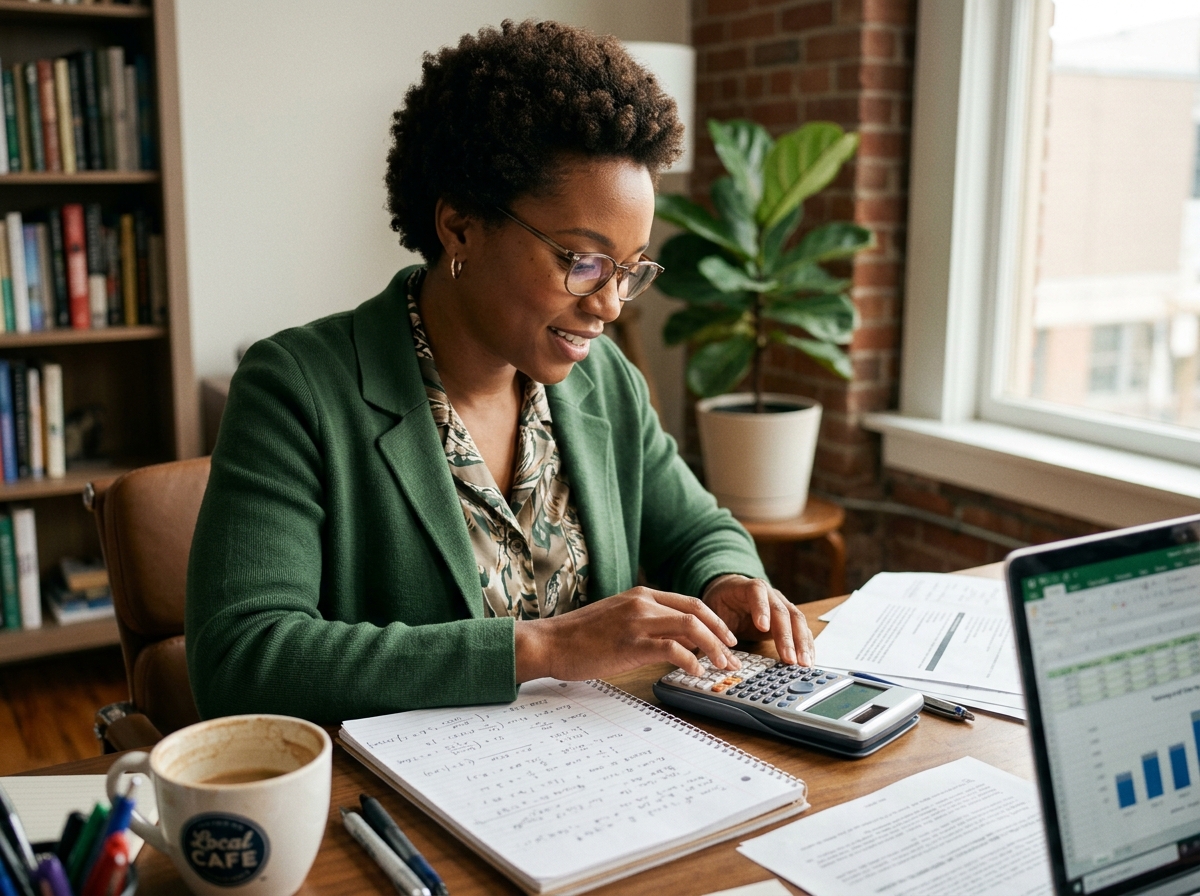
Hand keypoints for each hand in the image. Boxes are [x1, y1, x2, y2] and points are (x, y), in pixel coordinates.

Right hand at [514, 587, 741, 681]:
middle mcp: (643, 603)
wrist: (550, 642)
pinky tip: (696, 673)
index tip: (727, 640)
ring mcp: (638, 622)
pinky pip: (672, 649)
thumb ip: (647, 623)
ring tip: (723, 666)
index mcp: (641, 595)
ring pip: (692, 627)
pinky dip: (691, 661)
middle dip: (722, 634)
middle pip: (698, 612)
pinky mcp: (631, 643)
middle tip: (734, 655)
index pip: (690, 603)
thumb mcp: (618, 620)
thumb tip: (677, 641)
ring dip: (714, 648)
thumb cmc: (580, 637)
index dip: (714, 621)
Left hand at [701, 575, 813, 666]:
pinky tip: (808, 660)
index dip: (761, 608)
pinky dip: (806, 645)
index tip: (763, 627)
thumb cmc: (722, 604)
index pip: (757, 592)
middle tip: (790, 659)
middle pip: (783, 611)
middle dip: (788, 636)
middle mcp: (771, 594)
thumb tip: (713, 650)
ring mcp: (783, 605)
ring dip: (802, 643)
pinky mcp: (790, 619)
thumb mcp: (714, 611)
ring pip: (797, 621)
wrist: (731, 593)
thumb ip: (716, 627)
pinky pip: (802, 630)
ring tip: (804, 664)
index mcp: (749, 588)